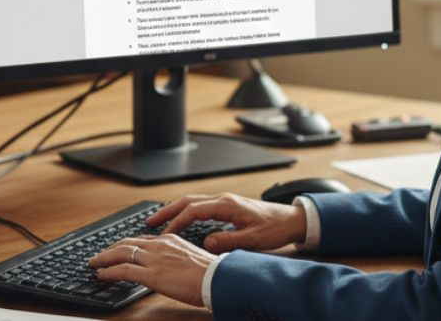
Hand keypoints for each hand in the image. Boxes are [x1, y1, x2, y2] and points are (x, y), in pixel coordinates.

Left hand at [89, 234, 214, 306]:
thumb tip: (171, 268)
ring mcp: (154, 259)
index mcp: (170, 240)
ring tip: (95, 263)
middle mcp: (160, 245)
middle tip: (100, 255)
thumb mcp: (192, 259)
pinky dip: (109, 272)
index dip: (126, 245)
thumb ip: (177, 259)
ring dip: (104, 258)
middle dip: (110, 249)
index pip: (141, 240)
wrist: (218, 279)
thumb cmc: (211, 274)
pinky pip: (123, 270)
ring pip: (121, 253)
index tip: (118, 249)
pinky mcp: (151, 274)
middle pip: (127, 243)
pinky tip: (102, 275)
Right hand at [149, 193, 306, 252]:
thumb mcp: (252, 239)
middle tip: (149, 222)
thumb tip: (207, 242)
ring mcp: (225, 200)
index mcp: (227, 204)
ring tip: (159, 220)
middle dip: (167, 210)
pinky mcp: (228, 205)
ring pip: (193, 201)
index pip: (193, 210)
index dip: (176, 222)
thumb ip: (228, 241)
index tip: (164, 234)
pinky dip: (187, 211)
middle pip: (187, 201)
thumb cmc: (275, 228)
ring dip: (175, 210)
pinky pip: (201, 205)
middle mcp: (223, 199)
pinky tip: (181, 220)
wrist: (291, 219)